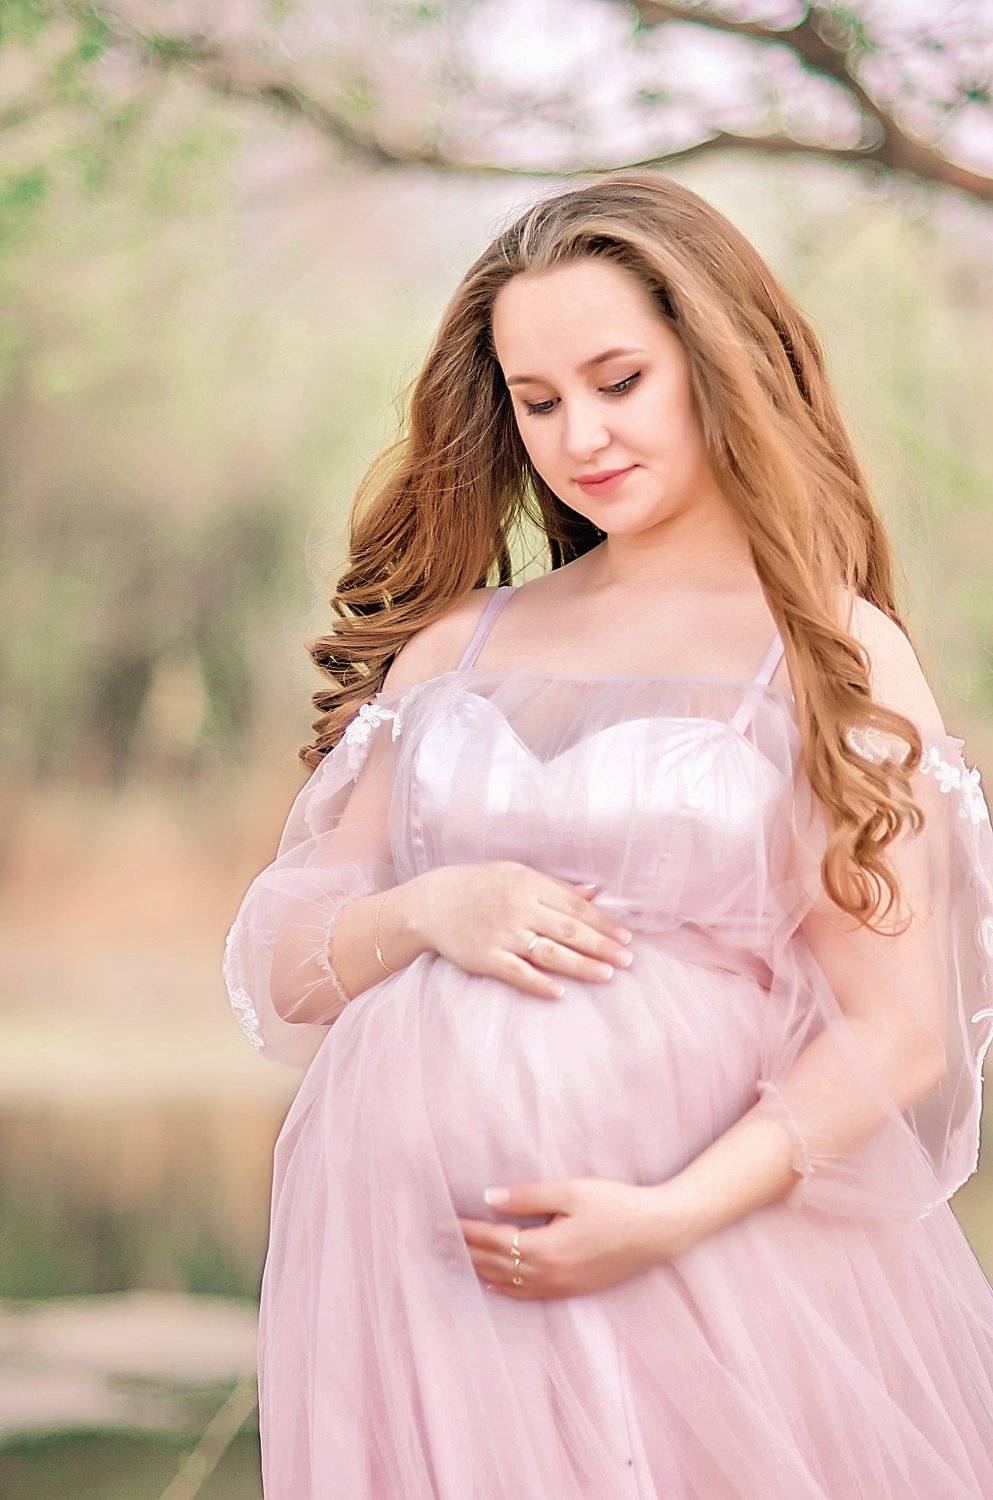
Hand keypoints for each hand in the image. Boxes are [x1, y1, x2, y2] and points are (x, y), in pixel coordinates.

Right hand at [408, 861, 634, 999]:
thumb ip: (554, 886)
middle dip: (602, 946)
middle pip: (570, 931)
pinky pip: (517, 973)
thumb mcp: (515, 873)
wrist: (429, 903)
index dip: (604, 923)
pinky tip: (560, 993)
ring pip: (550, 953)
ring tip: (607, 976)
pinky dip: (539, 984)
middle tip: (628, 961)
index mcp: (529, 884)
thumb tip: (595, 892)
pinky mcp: (485, 958)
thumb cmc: (476, 885)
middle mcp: (518, 908)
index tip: (627, 938)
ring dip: (581, 966)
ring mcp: (502, 934)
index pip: (576, 907)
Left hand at [433, 1177, 694, 1299]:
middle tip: (435, 1245)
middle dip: (464, 1253)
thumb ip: (526, 1197)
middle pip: (494, 1264)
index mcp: (544, 1247)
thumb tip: (488, 1198)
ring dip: (478, 1270)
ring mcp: (561, 1286)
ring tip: (454, 1262)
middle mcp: (548, 1273)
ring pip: (508, 1282)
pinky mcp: (572, 1289)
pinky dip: (504, 1288)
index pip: (492, 1240)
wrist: (657, 1231)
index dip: (464, 1233)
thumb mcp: (570, 1191)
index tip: (440, 1226)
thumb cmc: (616, 1205)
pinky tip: (491, 1284)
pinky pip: (528, 1295)